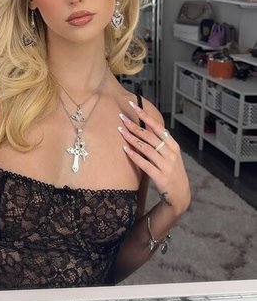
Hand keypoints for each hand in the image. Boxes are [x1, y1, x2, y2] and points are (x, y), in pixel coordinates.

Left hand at [118, 101, 190, 218]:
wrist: (180, 195)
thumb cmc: (172, 172)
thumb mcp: (171, 155)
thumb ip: (161, 143)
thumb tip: (147, 126)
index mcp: (173, 146)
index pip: (158, 127)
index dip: (145, 116)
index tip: (134, 105)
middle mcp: (171, 154)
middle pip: (150, 136)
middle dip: (134, 125)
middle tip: (121, 117)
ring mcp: (166, 166)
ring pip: (146, 148)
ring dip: (132, 138)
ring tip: (120, 131)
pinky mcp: (161, 177)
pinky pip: (145, 164)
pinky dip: (135, 156)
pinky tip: (125, 149)